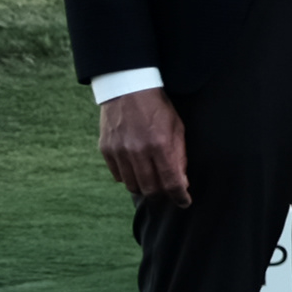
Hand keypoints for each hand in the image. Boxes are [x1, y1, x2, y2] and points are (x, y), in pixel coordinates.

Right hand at [99, 89, 188, 205]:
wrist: (128, 89)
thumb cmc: (158, 108)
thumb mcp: (178, 127)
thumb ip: (180, 155)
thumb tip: (182, 181)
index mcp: (160, 144)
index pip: (171, 182)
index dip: (180, 196)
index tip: (185, 202)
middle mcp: (138, 151)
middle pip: (150, 189)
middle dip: (162, 195)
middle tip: (168, 192)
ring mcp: (119, 152)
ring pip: (132, 185)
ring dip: (144, 187)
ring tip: (152, 181)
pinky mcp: (106, 150)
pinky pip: (118, 176)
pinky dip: (129, 177)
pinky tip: (136, 170)